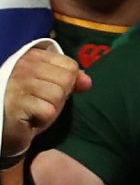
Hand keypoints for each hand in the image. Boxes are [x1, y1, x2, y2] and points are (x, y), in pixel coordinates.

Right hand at [2, 40, 87, 158]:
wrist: (6, 127)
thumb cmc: (29, 106)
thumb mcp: (51, 87)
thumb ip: (69, 79)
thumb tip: (87, 82)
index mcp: (32, 57)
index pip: (70, 65)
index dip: (67, 83)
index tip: (48, 90)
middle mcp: (22, 66)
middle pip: (67, 79)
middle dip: (59, 96)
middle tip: (40, 103)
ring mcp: (17, 83)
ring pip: (58, 94)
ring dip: (50, 108)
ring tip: (34, 111)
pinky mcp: (16, 103)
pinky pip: (49, 110)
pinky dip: (43, 119)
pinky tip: (30, 119)